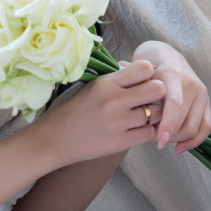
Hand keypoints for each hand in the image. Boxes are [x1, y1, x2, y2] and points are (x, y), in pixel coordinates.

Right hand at [29, 59, 161, 169]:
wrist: (52, 140)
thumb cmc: (69, 110)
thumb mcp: (88, 86)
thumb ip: (113, 78)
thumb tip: (138, 69)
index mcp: (106, 83)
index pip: (144, 68)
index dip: (149, 74)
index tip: (143, 82)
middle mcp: (114, 100)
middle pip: (158, 89)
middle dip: (157, 93)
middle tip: (149, 100)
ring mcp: (117, 123)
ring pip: (157, 113)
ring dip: (155, 114)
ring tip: (144, 117)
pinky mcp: (118, 143)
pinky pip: (148, 133)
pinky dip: (147, 132)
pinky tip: (138, 130)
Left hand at [130, 40, 210, 151]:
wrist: (165, 56)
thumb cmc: (147, 70)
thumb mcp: (137, 75)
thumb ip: (132, 90)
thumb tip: (128, 108)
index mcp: (172, 75)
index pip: (174, 103)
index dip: (168, 124)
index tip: (160, 141)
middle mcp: (190, 83)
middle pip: (182, 121)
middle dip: (166, 135)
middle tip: (149, 139)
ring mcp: (201, 93)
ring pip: (192, 127)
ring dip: (176, 139)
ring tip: (160, 140)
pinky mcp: (207, 102)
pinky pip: (205, 128)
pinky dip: (193, 141)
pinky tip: (178, 148)